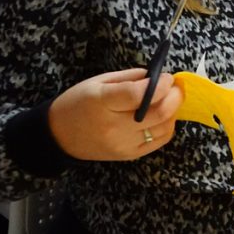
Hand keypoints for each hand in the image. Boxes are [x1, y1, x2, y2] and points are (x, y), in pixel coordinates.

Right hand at [48, 68, 182, 160]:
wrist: (59, 136)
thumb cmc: (79, 102)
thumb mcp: (99, 81)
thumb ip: (131, 78)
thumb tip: (159, 78)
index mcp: (102, 103)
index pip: (140, 95)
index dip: (161, 85)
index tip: (166, 77)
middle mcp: (114, 127)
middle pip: (159, 113)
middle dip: (175, 96)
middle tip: (175, 87)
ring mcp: (123, 144)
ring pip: (164, 128)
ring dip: (173, 111)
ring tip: (168, 101)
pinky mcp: (129, 155)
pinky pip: (160, 140)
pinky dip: (167, 126)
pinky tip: (161, 117)